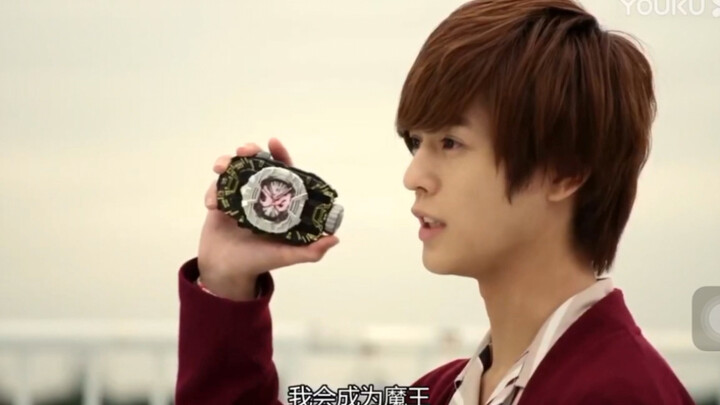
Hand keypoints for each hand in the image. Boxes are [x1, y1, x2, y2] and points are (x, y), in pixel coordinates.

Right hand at [197, 138, 339, 299]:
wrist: (225, 271)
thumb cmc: (258, 262)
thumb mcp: (287, 256)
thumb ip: (310, 251)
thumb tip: (334, 238)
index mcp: (279, 203)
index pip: (284, 174)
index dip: (281, 157)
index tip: (273, 143)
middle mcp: (261, 196)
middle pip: (257, 165)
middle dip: (251, 152)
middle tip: (244, 150)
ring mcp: (240, 196)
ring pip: (235, 170)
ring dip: (227, 163)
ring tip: (220, 168)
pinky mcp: (220, 201)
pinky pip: (217, 187)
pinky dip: (213, 190)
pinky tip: (212, 205)